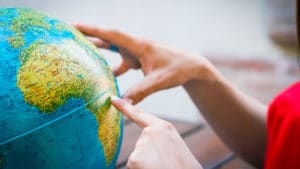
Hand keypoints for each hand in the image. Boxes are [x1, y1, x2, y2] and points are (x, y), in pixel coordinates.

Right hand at [75, 24, 215, 103]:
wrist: (192, 66)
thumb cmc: (178, 69)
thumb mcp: (159, 81)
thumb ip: (140, 91)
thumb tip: (121, 103)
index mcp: (139, 45)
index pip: (112, 34)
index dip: (93, 30)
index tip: (75, 26)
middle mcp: (136, 46)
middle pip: (109, 38)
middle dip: (90, 35)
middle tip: (71, 33)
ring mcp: (137, 52)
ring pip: (114, 50)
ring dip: (99, 50)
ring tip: (81, 52)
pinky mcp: (140, 60)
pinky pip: (122, 63)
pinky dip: (113, 68)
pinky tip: (106, 77)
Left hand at [110, 96, 201, 168]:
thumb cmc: (186, 167)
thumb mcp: (175, 146)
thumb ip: (160, 141)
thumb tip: (149, 149)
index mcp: (164, 127)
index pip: (139, 115)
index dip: (124, 107)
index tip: (112, 99)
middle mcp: (151, 132)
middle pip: (140, 144)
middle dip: (148, 156)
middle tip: (164, 163)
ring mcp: (142, 144)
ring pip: (137, 158)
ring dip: (146, 165)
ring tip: (162, 168)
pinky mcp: (135, 158)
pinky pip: (133, 167)